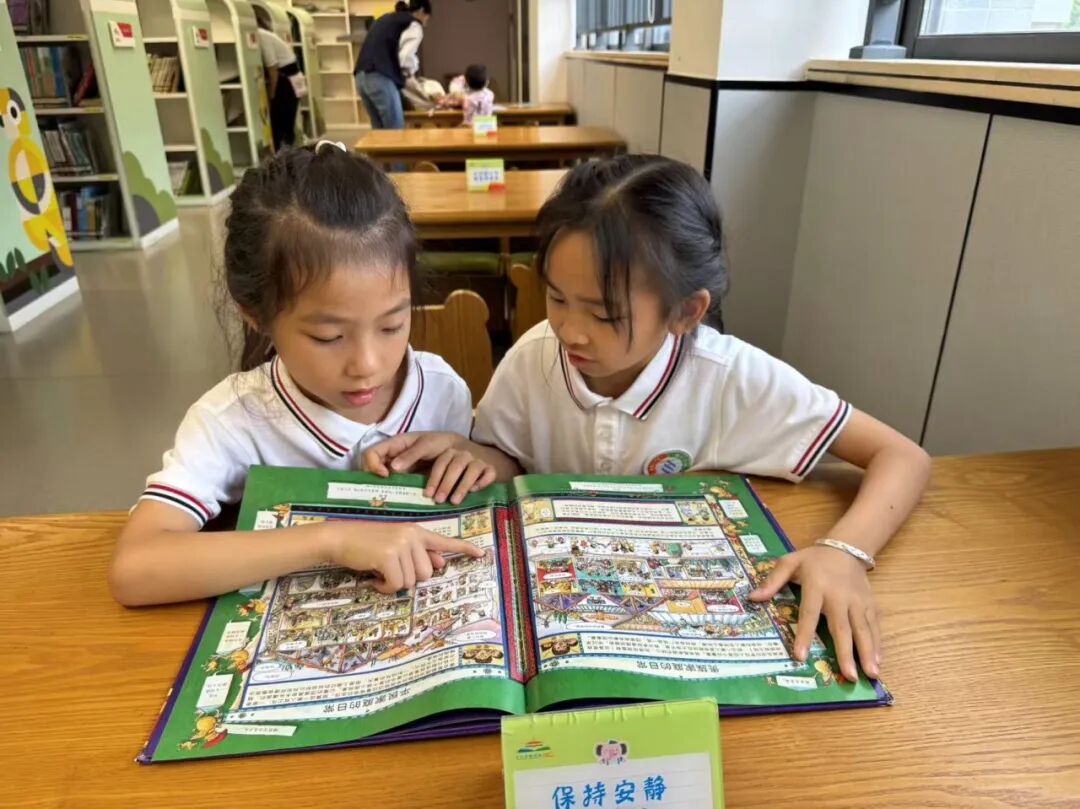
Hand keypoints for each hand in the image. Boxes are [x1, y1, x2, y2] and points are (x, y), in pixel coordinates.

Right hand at [327, 521, 483, 593]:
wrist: (340, 537)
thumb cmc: (367, 543)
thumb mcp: (396, 544)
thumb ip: (419, 553)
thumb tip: (440, 565)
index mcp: (416, 531)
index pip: (444, 541)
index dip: (463, 548)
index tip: (481, 554)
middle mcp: (413, 535)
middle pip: (427, 573)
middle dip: (409, 578)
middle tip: (390, 570)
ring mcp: (402, 544)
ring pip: (411, 581)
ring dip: (394, 583)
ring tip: (380, 571)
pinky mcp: (389, 556)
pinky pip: (396, 585)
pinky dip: (385, 588)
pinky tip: (374, 578)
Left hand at [363, 432, 496, 504]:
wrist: (483, 456)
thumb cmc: (447, 460)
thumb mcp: (426, 459)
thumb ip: (407, 463)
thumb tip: (385, 474)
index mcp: (436, 444)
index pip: (421, 446)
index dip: (407, 457)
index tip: (393, 470)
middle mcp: (455, 448)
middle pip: (447, 460)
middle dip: (439, 480)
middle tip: (432, 497)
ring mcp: (473, 457)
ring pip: (466, 468)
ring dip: (458, 486)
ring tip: (450, 501)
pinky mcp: (488, 466)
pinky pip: (485, 473)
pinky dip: (479, 482)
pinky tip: (474, 492)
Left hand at [749, 545, 879, 681]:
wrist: (846, 548)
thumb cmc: (813, 559)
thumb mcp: (789, 562)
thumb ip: (772, 580)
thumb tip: (752, 598)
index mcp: (816, 586)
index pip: (809, 613)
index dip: (804, 635)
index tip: (800, 656)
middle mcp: (839, 596)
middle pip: (842, 627)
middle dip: (846, 652)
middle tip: (850, 676)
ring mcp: (857, 601)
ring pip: (863, 629)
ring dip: (867, 652)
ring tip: (871, 674)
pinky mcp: (870, 603)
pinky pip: (874, 626)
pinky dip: (877, 644)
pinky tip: (878, 661)